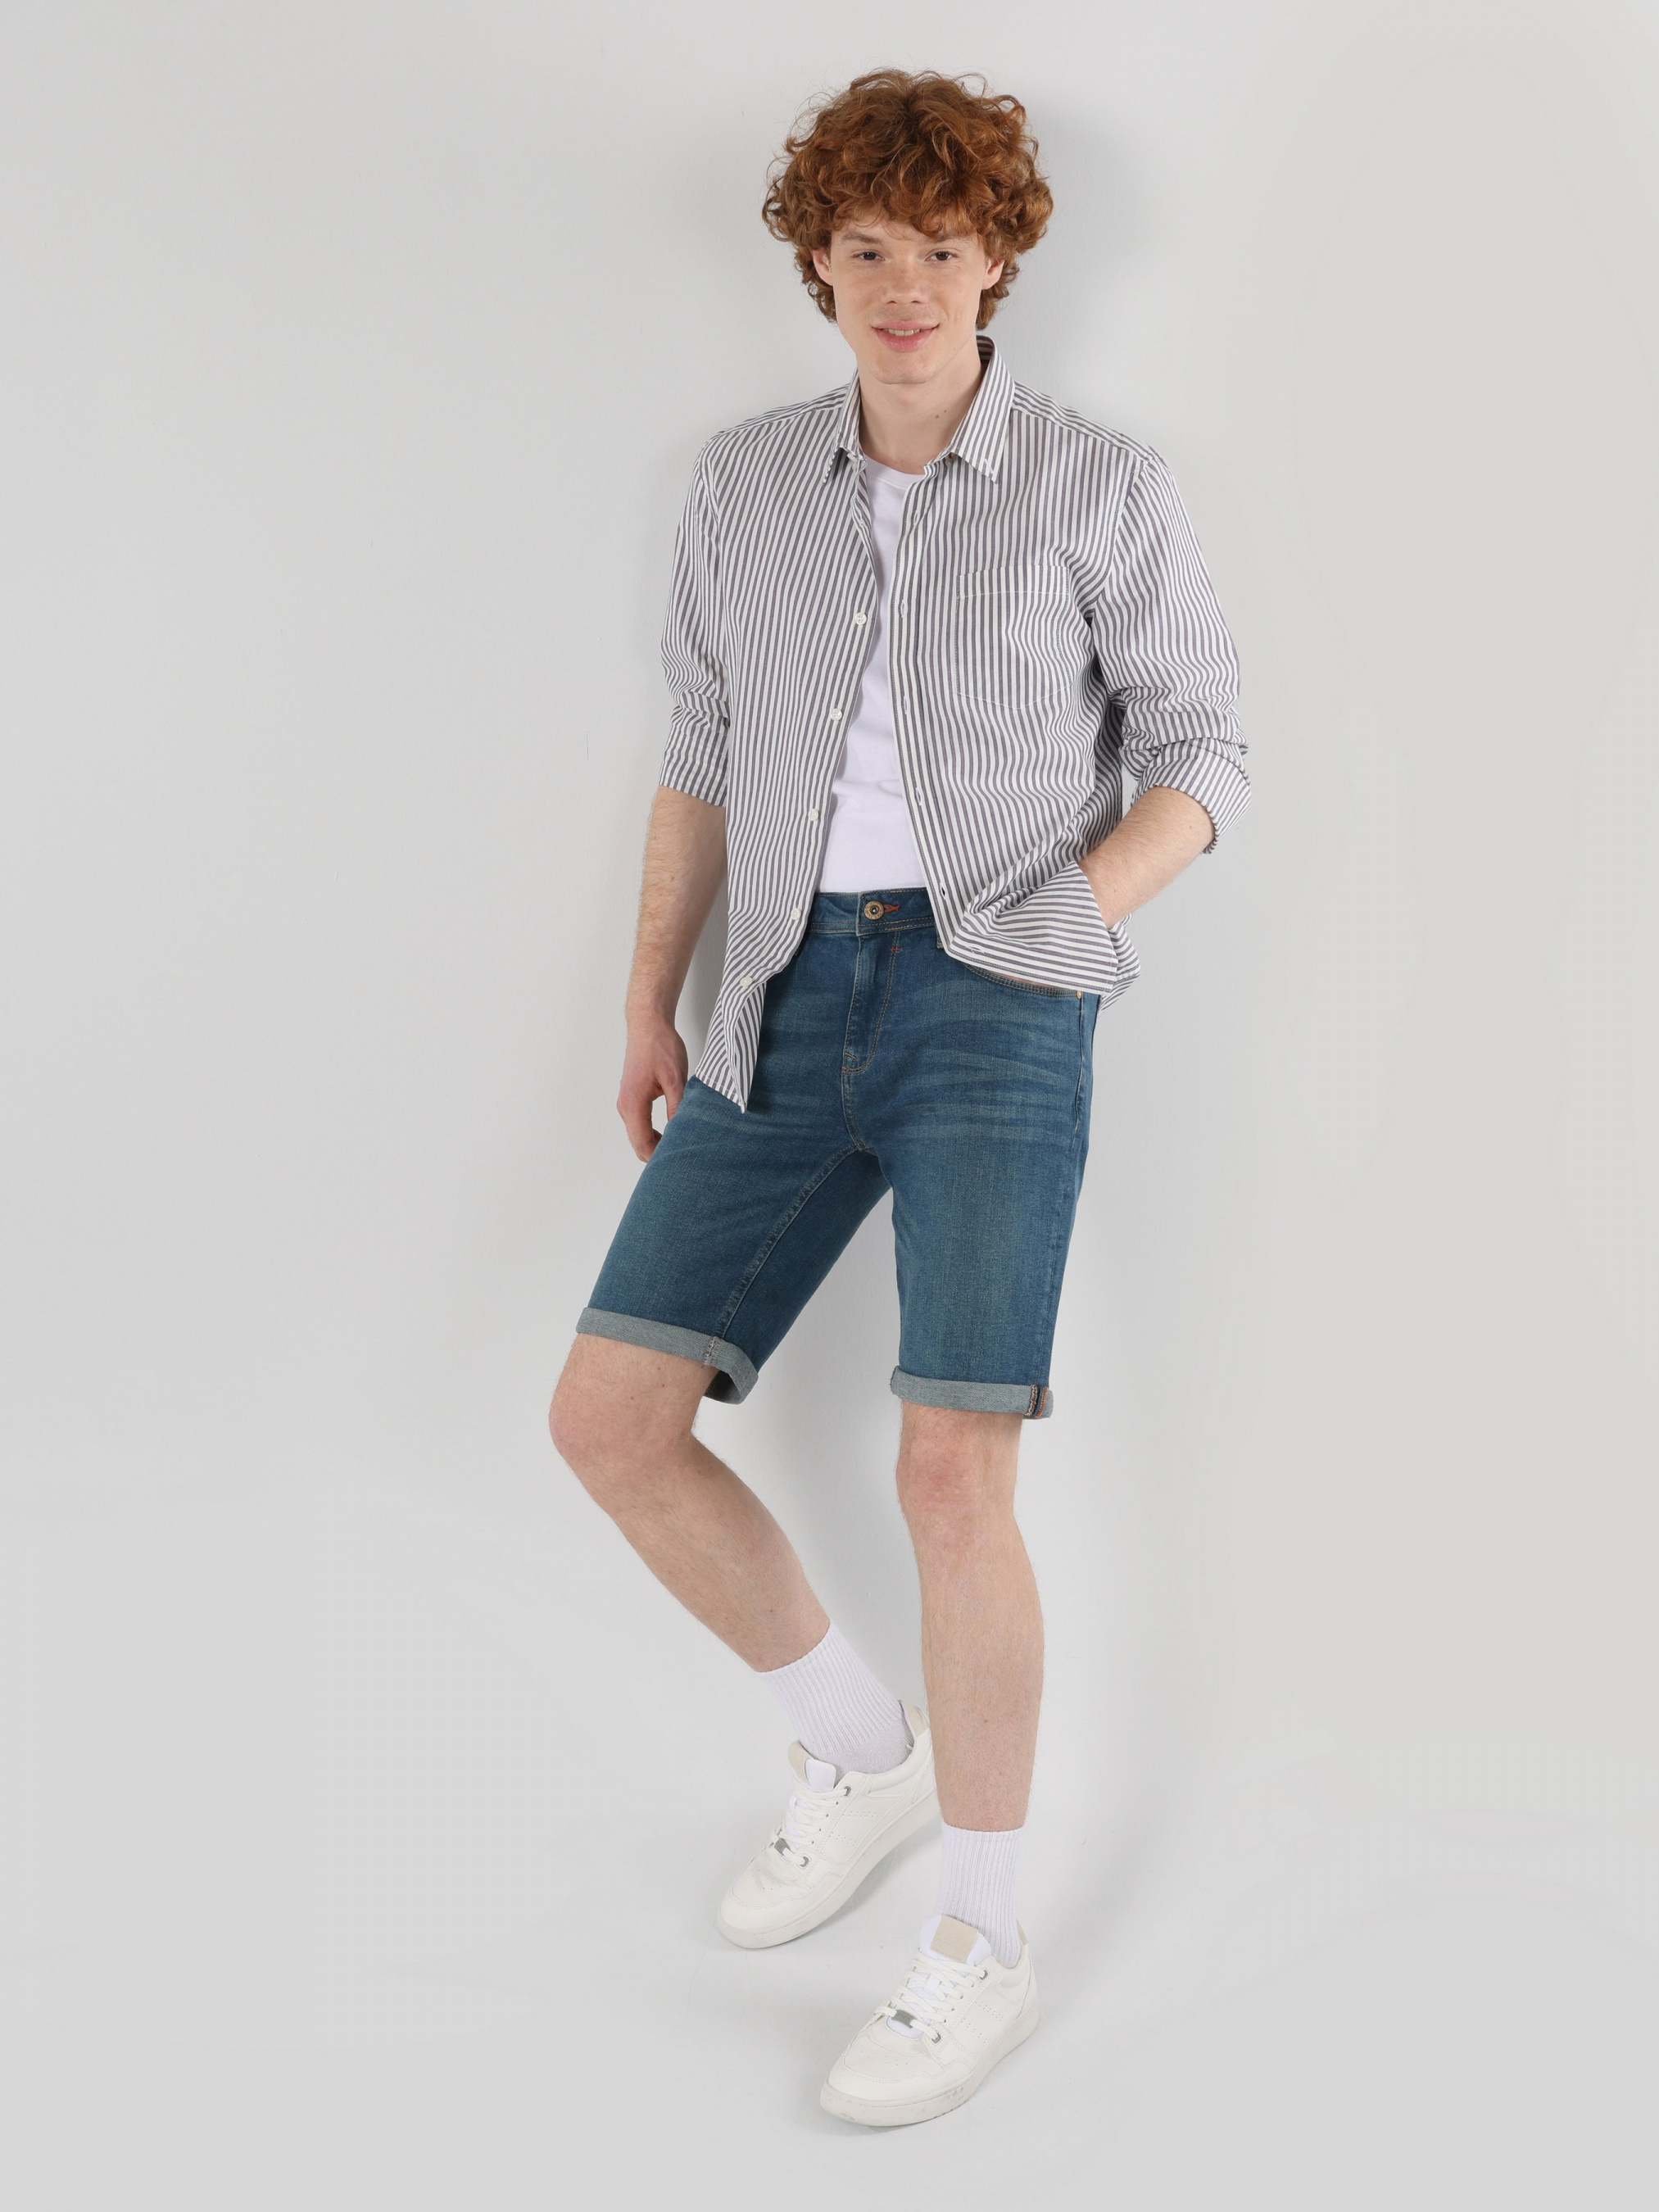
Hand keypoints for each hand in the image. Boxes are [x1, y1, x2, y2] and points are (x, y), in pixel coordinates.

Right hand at [617, 1010, 688, 1160]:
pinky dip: (652, 1133)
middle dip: (658, 1155)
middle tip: (683, 1157)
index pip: (643, 1144)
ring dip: (656, 1144)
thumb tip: (681, 1132)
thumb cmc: (660, 1047)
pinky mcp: (632, 1097)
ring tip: (680, 1145)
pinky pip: (639, 1124)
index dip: (660, 1157)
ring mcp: (626, 1102)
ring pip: (638, 1135)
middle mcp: (625, 1106)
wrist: (648, 1025)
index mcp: (634, 1103)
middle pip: (639, 1144)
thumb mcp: (676, 1079)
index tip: (679, 1162)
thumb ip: (677, 1108)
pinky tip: (671, 1131)